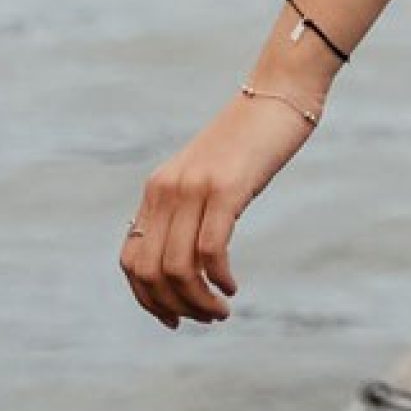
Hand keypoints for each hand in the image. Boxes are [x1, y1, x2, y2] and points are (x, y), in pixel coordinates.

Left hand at [119, 88, 314, 326]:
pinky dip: (217, 277)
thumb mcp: (211, 175)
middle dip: (174, 307)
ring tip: (221, 310)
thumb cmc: (252, 137)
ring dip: (198, 301)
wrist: (279, 91)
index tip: (174, 318)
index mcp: (157, 189)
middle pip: (151, 272)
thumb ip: (193, 206)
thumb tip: (190, 254)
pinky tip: (232, 285)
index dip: (147, 299)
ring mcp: (194, 187)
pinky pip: (210, 248)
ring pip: (178, 267)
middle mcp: (166, 190)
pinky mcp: (227, 187)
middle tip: (206, 318)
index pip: (131, 260)